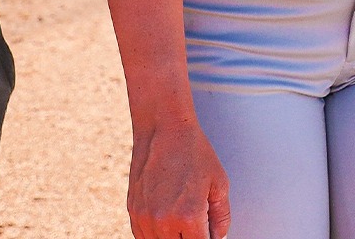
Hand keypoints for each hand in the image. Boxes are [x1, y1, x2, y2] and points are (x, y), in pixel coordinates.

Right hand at [127, 116, 230, 238]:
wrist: (164, 128)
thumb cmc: (192, 151)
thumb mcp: (219, 184)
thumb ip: (221, 218)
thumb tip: (217, 237)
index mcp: (189, 216)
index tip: (208, 234)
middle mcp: (163, 220)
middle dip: (190, 238)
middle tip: (197, 227)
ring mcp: (145, 216)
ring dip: (173, 238)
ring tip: (182, 225)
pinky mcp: (133, 210)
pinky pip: (142, 237)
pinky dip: (155, 236)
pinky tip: (166, 227)